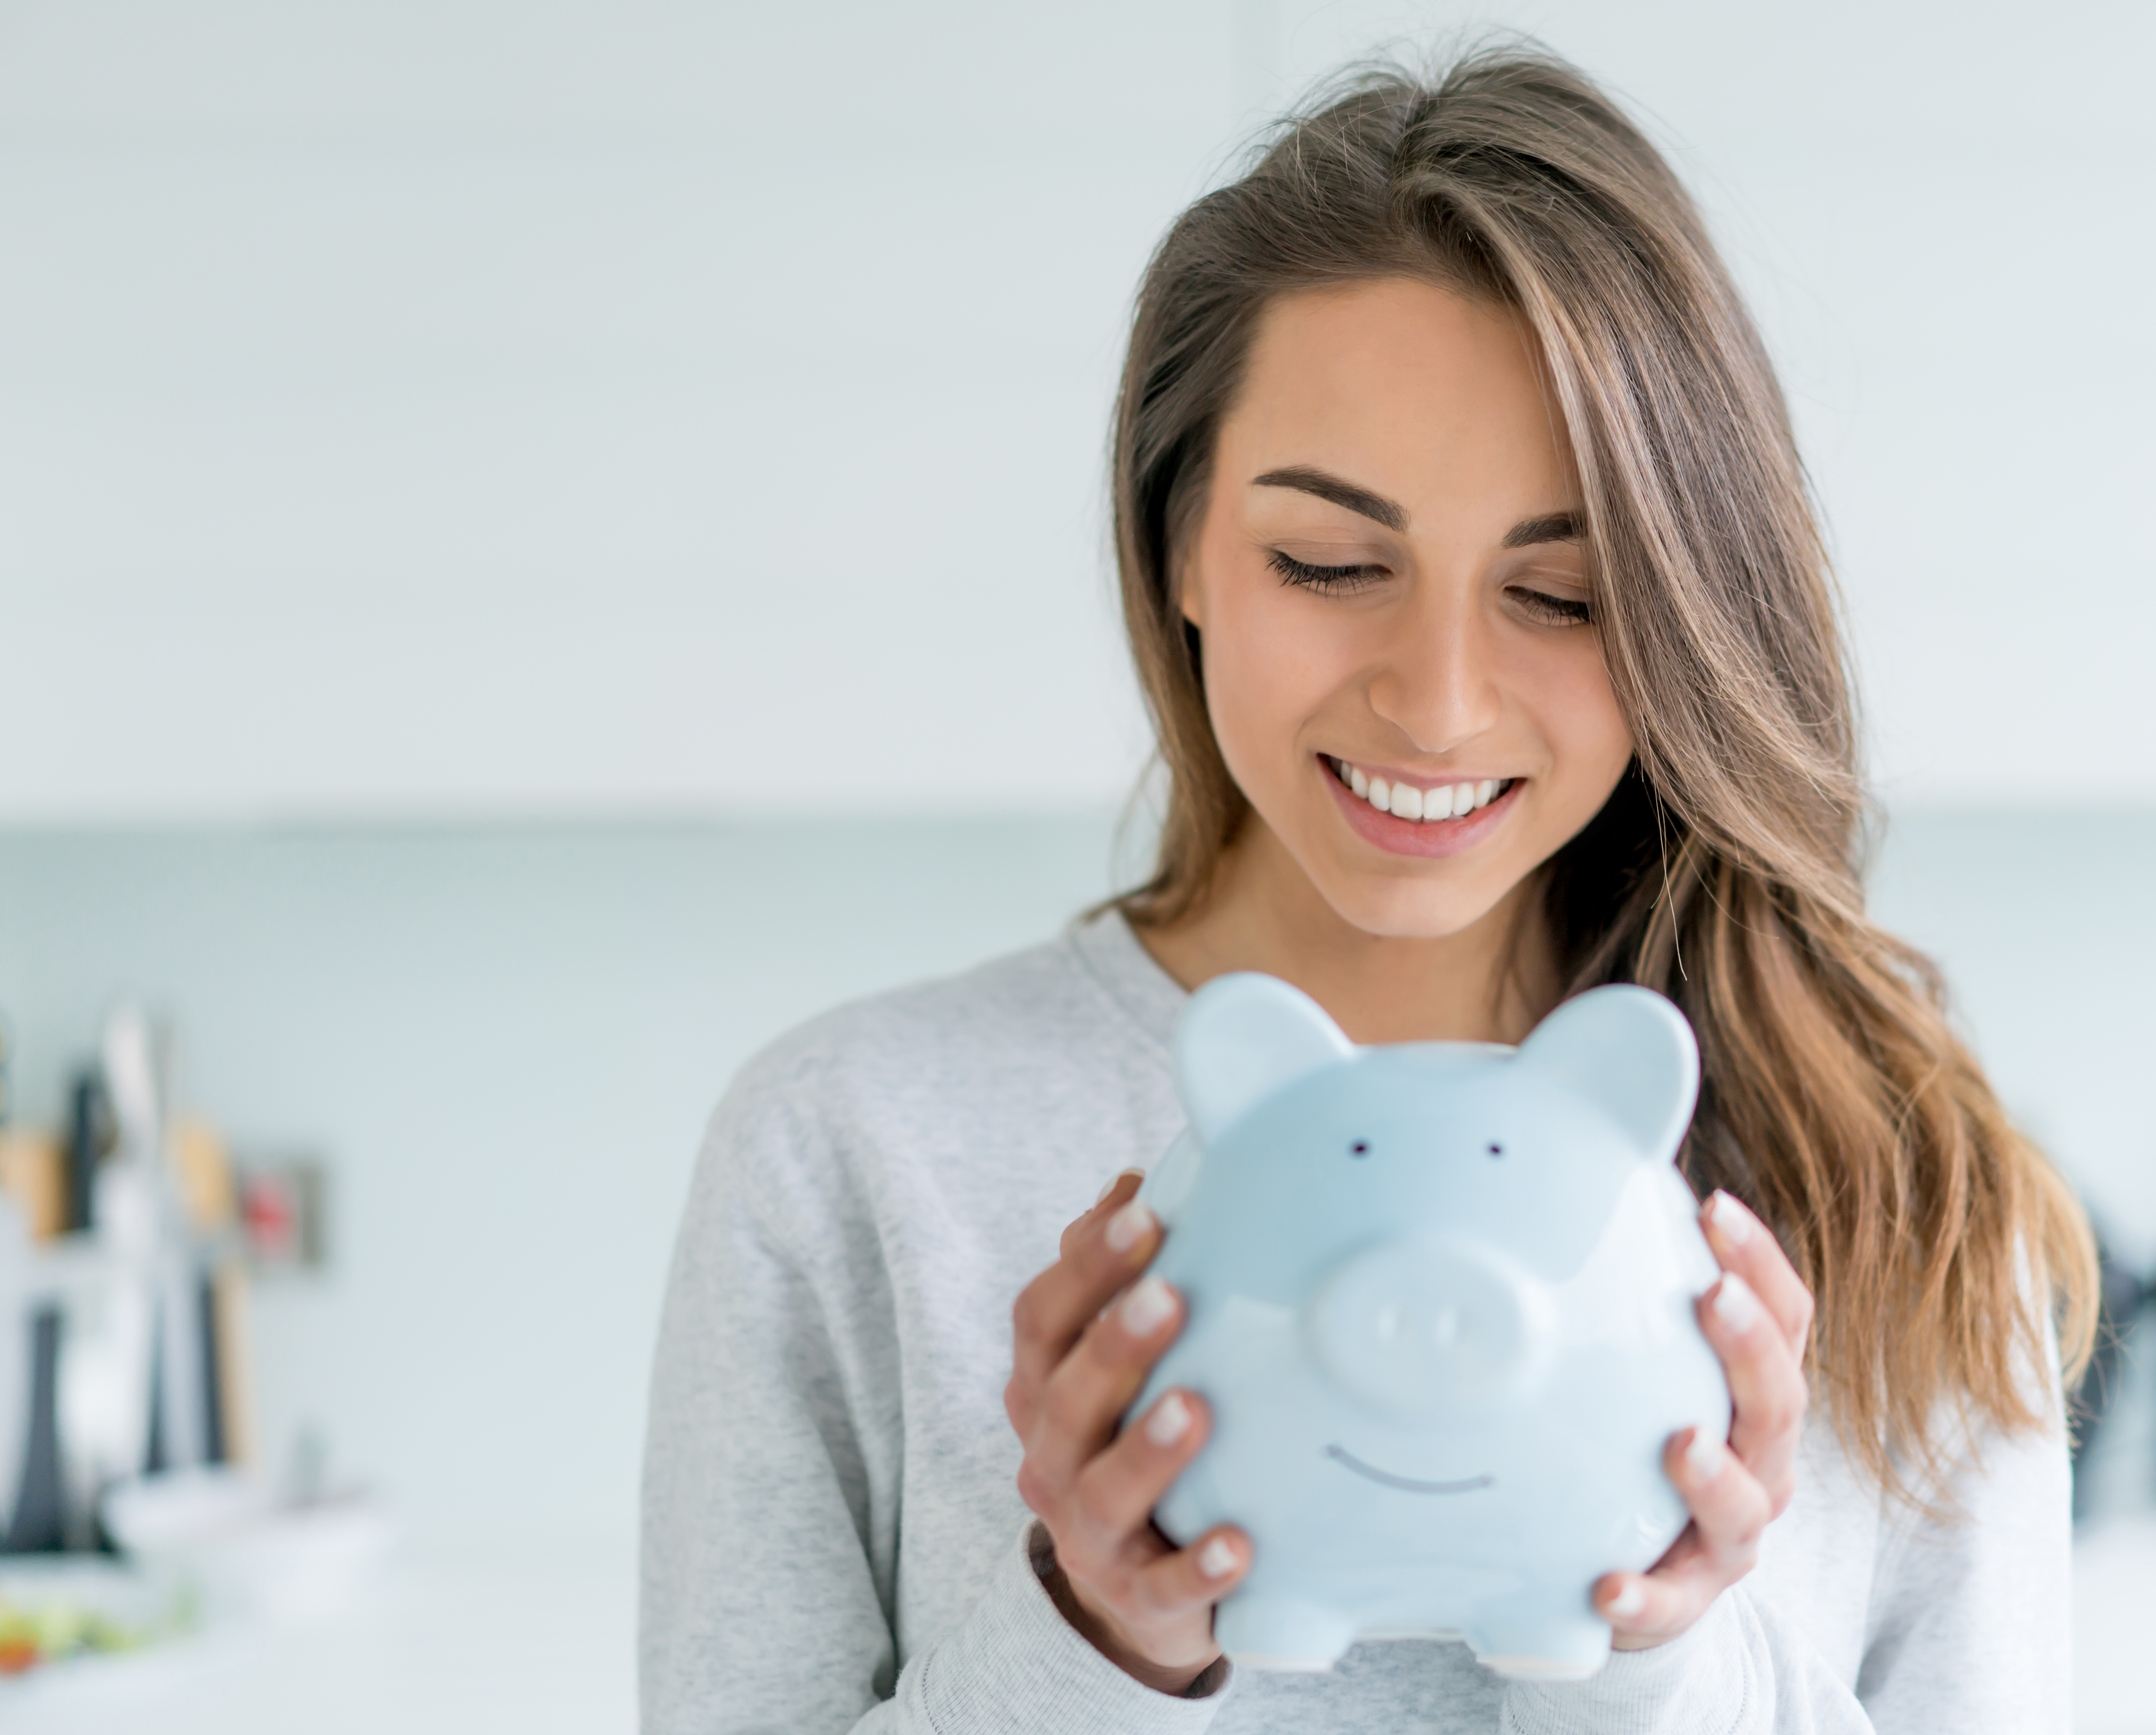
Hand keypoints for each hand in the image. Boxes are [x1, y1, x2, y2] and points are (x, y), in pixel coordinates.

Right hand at [1004, 1171, 1248, 1694]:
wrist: (1130, 1589)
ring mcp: (1088, 1534)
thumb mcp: (1111, 1364)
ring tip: (1194, 1407)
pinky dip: (1196, 1567)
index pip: (1041, 1319)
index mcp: (1043, 1389)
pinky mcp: (1136, 1599)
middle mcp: (1050, 1457)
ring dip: (1147, 1449)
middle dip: (1114, 1345)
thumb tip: (1130, 1182)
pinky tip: (1239, 1544)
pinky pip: (1162, 1588)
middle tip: (1169, 1294)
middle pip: (1065, 1397)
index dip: (1086, 1266)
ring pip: (1104, 1492)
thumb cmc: (1128, 1439)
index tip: (1145, 1212)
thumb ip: (1112, 1279)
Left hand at [1596, 1189, 1813, 1649]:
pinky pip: (1670, 1604)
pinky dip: (1644, 1598)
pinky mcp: (1685, 1600)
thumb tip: (1571, 1183)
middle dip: (1749, 1346)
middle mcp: (1759, 1460)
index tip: (1712, 1207)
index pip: (1783, 1317)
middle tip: (1712, 1296)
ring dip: (1714, 1473)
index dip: (1757, 1261)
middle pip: (1777, 1401)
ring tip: (1682, 1442)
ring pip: (1745, 1504)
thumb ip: (1625, 1296)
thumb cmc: (1638, 1445)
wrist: (1636, 1571)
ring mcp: (1729, 1535)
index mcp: (1753, 1393)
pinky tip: (1608, 1585)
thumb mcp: (1644, 1369)